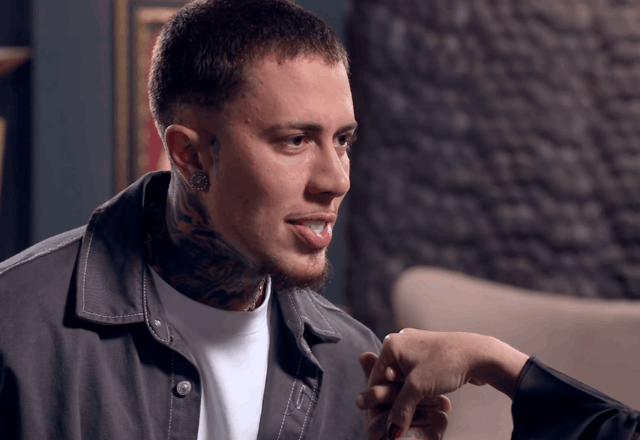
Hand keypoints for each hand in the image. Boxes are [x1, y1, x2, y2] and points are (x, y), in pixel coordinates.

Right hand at [357, 329, 528, 437]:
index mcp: (392, 344)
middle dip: (396, 395)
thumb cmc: (446, 364)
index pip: (376, 376)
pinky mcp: (431, 353)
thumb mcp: (417, 388)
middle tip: (401, 413)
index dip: (379, 399)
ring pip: (405, 376)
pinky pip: (418, 373)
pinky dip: (420, 386)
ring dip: (409, 393)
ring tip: (419, 404)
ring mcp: (417, 346)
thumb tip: (391, 431)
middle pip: (390, 376)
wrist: (480, 354)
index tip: (380, 417)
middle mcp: (402, 341)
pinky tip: (429, 395)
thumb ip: (400, 409)